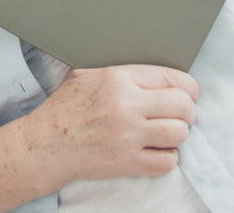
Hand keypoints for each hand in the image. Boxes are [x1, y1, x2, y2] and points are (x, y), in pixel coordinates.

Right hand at [22, 65, 197, 184]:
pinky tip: (156, 151)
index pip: (173, 77)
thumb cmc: (66, 107)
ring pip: (180, 133)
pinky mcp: (128, 163)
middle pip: (183, 105)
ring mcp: (128, 136)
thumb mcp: (87, 73)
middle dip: (188, 111)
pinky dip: (167, 158)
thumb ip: (119, 68)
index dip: (187, 87)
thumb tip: (149, 69)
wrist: (46, 144)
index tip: (187, 94)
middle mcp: (127, 105)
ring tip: (168, 133)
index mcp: (118, 77)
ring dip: (178, 135)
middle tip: (181, 115)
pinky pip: (167, 162)